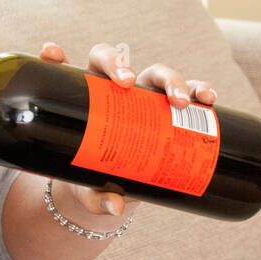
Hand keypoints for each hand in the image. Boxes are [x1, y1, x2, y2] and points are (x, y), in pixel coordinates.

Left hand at [38, 40, 217, 222]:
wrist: (119, 188)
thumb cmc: (94, 181)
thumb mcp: (89, 190)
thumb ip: (97, 198)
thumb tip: (116, 206)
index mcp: (84, 101)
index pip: (67, 71)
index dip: (56, 57)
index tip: (53, 54)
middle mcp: (114, 90)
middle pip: (114, 61)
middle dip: (120, 63)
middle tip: (127, 83)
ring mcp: (145, 97)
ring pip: (157, 73)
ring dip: (171, 80)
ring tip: (180, 102)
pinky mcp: (171, 109)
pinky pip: (189, 92)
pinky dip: (199, 90)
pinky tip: (207, 97)